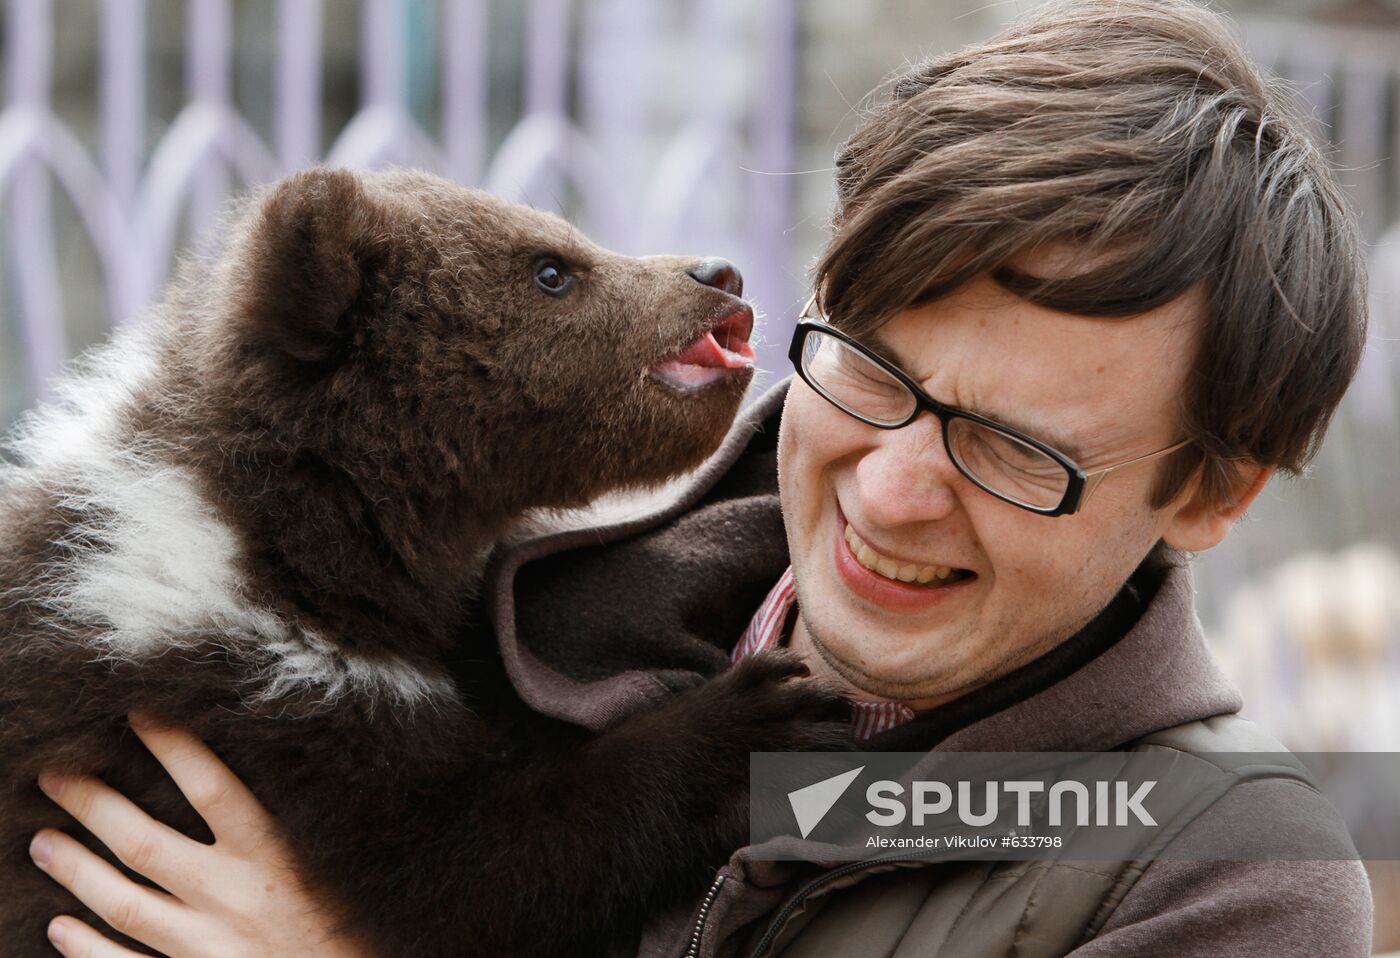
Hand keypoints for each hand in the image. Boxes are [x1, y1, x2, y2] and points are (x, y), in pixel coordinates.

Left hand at [29, 714, 373, 957]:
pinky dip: (85, 948)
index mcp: (275, 859)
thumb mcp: (341, 865)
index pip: (210, 786)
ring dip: (75, 869)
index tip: (136, 711)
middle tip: (54, 774)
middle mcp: (233, 898)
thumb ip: (303, 825)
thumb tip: (279, 767)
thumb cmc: (362, 926)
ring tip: (41, 839)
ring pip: (122, 903)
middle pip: (145, 842)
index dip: (171, 744)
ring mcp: (205, 947)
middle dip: (93, 804)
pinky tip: (60, 927)